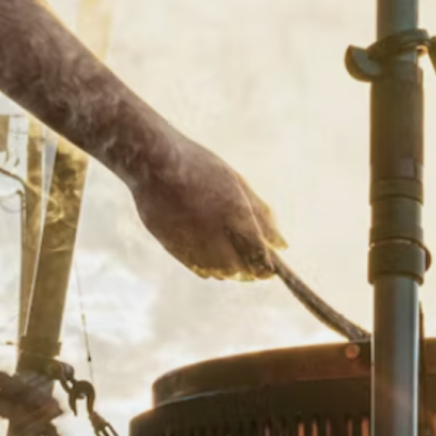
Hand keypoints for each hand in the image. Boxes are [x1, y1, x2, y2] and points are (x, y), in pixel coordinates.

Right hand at [126, 129, 284, 280]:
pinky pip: (197, 268)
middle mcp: (212, 231)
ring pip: (218, 272)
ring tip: (237, 262)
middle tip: (258, 269)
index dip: (267, 266)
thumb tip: (283, 245)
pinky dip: (210, 269)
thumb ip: (261, 215)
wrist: (152, 162)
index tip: (273, 270)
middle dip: (250, 271)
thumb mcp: (237, 184)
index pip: (257, 252)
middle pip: (238, 268)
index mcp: (234, 212)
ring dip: (231, 271)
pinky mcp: (171, 247)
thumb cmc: (200, 167)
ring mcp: (189, 240)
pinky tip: (215, 259)